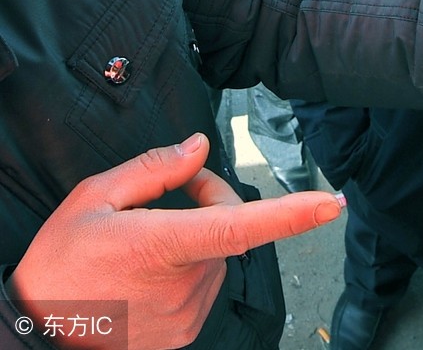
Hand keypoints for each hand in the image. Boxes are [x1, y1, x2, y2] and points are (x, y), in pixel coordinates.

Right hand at [8, 133, 342, 349]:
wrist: (36, 331)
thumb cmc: (61, 261)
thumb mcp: (94, 199)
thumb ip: (154, 169)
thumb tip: (199, 147)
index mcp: (163, 246)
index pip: (240, 226)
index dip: (290, 215)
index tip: (330, 204)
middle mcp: (185, 284)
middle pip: (229, 225)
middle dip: (211, 200)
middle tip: (172, 191)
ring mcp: (188, 314)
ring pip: (220, 255)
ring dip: (200, 236)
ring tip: (148, 239)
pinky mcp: (186, 333)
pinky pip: (207, 284)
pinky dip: (190, 268)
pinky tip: (150, 271)